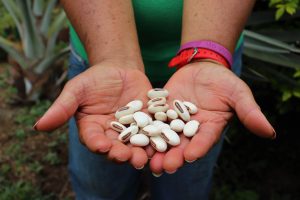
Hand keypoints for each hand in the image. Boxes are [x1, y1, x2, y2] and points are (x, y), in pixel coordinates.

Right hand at [34, 61, 151, 168]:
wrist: (119, 69)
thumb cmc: (94, 79)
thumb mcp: (76, 90)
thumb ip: (62, 108)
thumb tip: (38, 126)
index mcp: (93, 129)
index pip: (94, 140)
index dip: (97, 144)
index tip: (101, 146)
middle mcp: (112, 134)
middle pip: (116, 147)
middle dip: (122, 153)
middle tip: (128, 157)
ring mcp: (132, 130)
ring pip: (136, 144)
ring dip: (141, 151)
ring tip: (145, 156)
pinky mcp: (149, 123)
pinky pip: (153, 131)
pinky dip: (158, 136)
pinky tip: (163, 140)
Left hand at [150, 61, 274, 173]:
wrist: (202, 68)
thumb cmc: (223, 81)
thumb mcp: (238, 94)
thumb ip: (250, 112)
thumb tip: (270, 132)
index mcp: (209, 128)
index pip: (203, 141)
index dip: (198, 148)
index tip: (191, 156)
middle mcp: (189, 129)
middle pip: (180, 145)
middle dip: (173, 156)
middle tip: (163, 167)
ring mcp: (173, 121)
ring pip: (163, 137)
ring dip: (155, 149)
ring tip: (147, 160)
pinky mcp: (160, 111)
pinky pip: (151, 120)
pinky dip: (143, 128)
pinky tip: (134, 135)